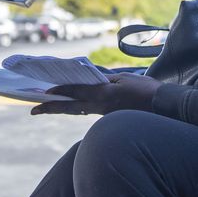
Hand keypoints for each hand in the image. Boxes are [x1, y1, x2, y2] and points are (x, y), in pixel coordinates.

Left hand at [30, 72, 162, 115]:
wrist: (163, 107)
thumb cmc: (145, 90)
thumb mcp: (124, 79)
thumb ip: (107, 79)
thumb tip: (92, 79)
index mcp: (103, 94)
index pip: (75, 92)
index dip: (59, 92)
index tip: (45, 92)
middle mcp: (100, 107)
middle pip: (70, 108)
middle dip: (51, 108)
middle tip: (34, 110)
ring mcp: (105, 114)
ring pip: (79, 111)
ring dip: (63, 109)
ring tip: (49, 106)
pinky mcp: (111, 117)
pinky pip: (90, 112)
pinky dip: (78, 107)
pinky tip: (73, 104)